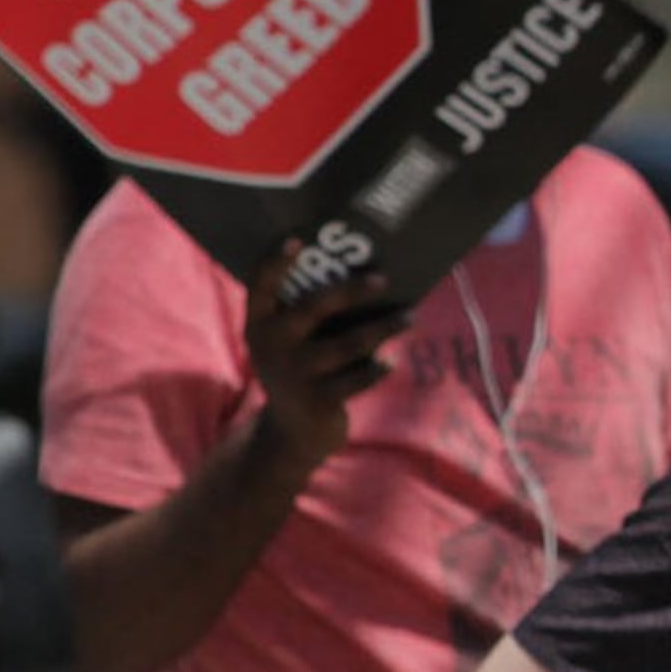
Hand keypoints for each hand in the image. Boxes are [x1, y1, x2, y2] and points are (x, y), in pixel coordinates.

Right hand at [241, 241, 398, 470]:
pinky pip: (357, 379)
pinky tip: (392, 361)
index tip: (298, 238)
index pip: (259, 285)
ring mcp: (293, 375)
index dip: (274, 261)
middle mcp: (270, 346)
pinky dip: (377, 369)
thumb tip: (370, 274)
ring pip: (347, 344)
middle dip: (351, 290)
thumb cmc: (302, 369)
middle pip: (313, 307)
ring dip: (384, 328)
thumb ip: (311, 314)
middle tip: (384, 277)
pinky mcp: (317, 401)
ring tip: (411, 317)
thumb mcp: (292, 342)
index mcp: (258, 324)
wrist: (292, 434)